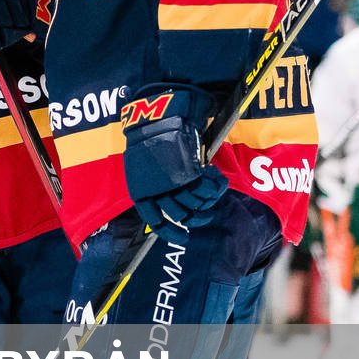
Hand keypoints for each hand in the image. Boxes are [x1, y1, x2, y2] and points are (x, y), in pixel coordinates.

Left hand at [121, 85, 228, 241]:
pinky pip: (208, 190)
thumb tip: (169, 203)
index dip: (171, 233)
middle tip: (205, 215)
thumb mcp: (146, 169)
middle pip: (182, 215)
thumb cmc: (152, 142)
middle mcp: (157, 191)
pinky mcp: (190, 173)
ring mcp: (174, 182)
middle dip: (197, 218)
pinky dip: (216, 187)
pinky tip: (216, 178)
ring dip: (208, 201)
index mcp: (142, 192)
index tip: (185, 238)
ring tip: (211, 191)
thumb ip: (155, 187)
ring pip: (197, 204)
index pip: (156, 222)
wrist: (159, 119)